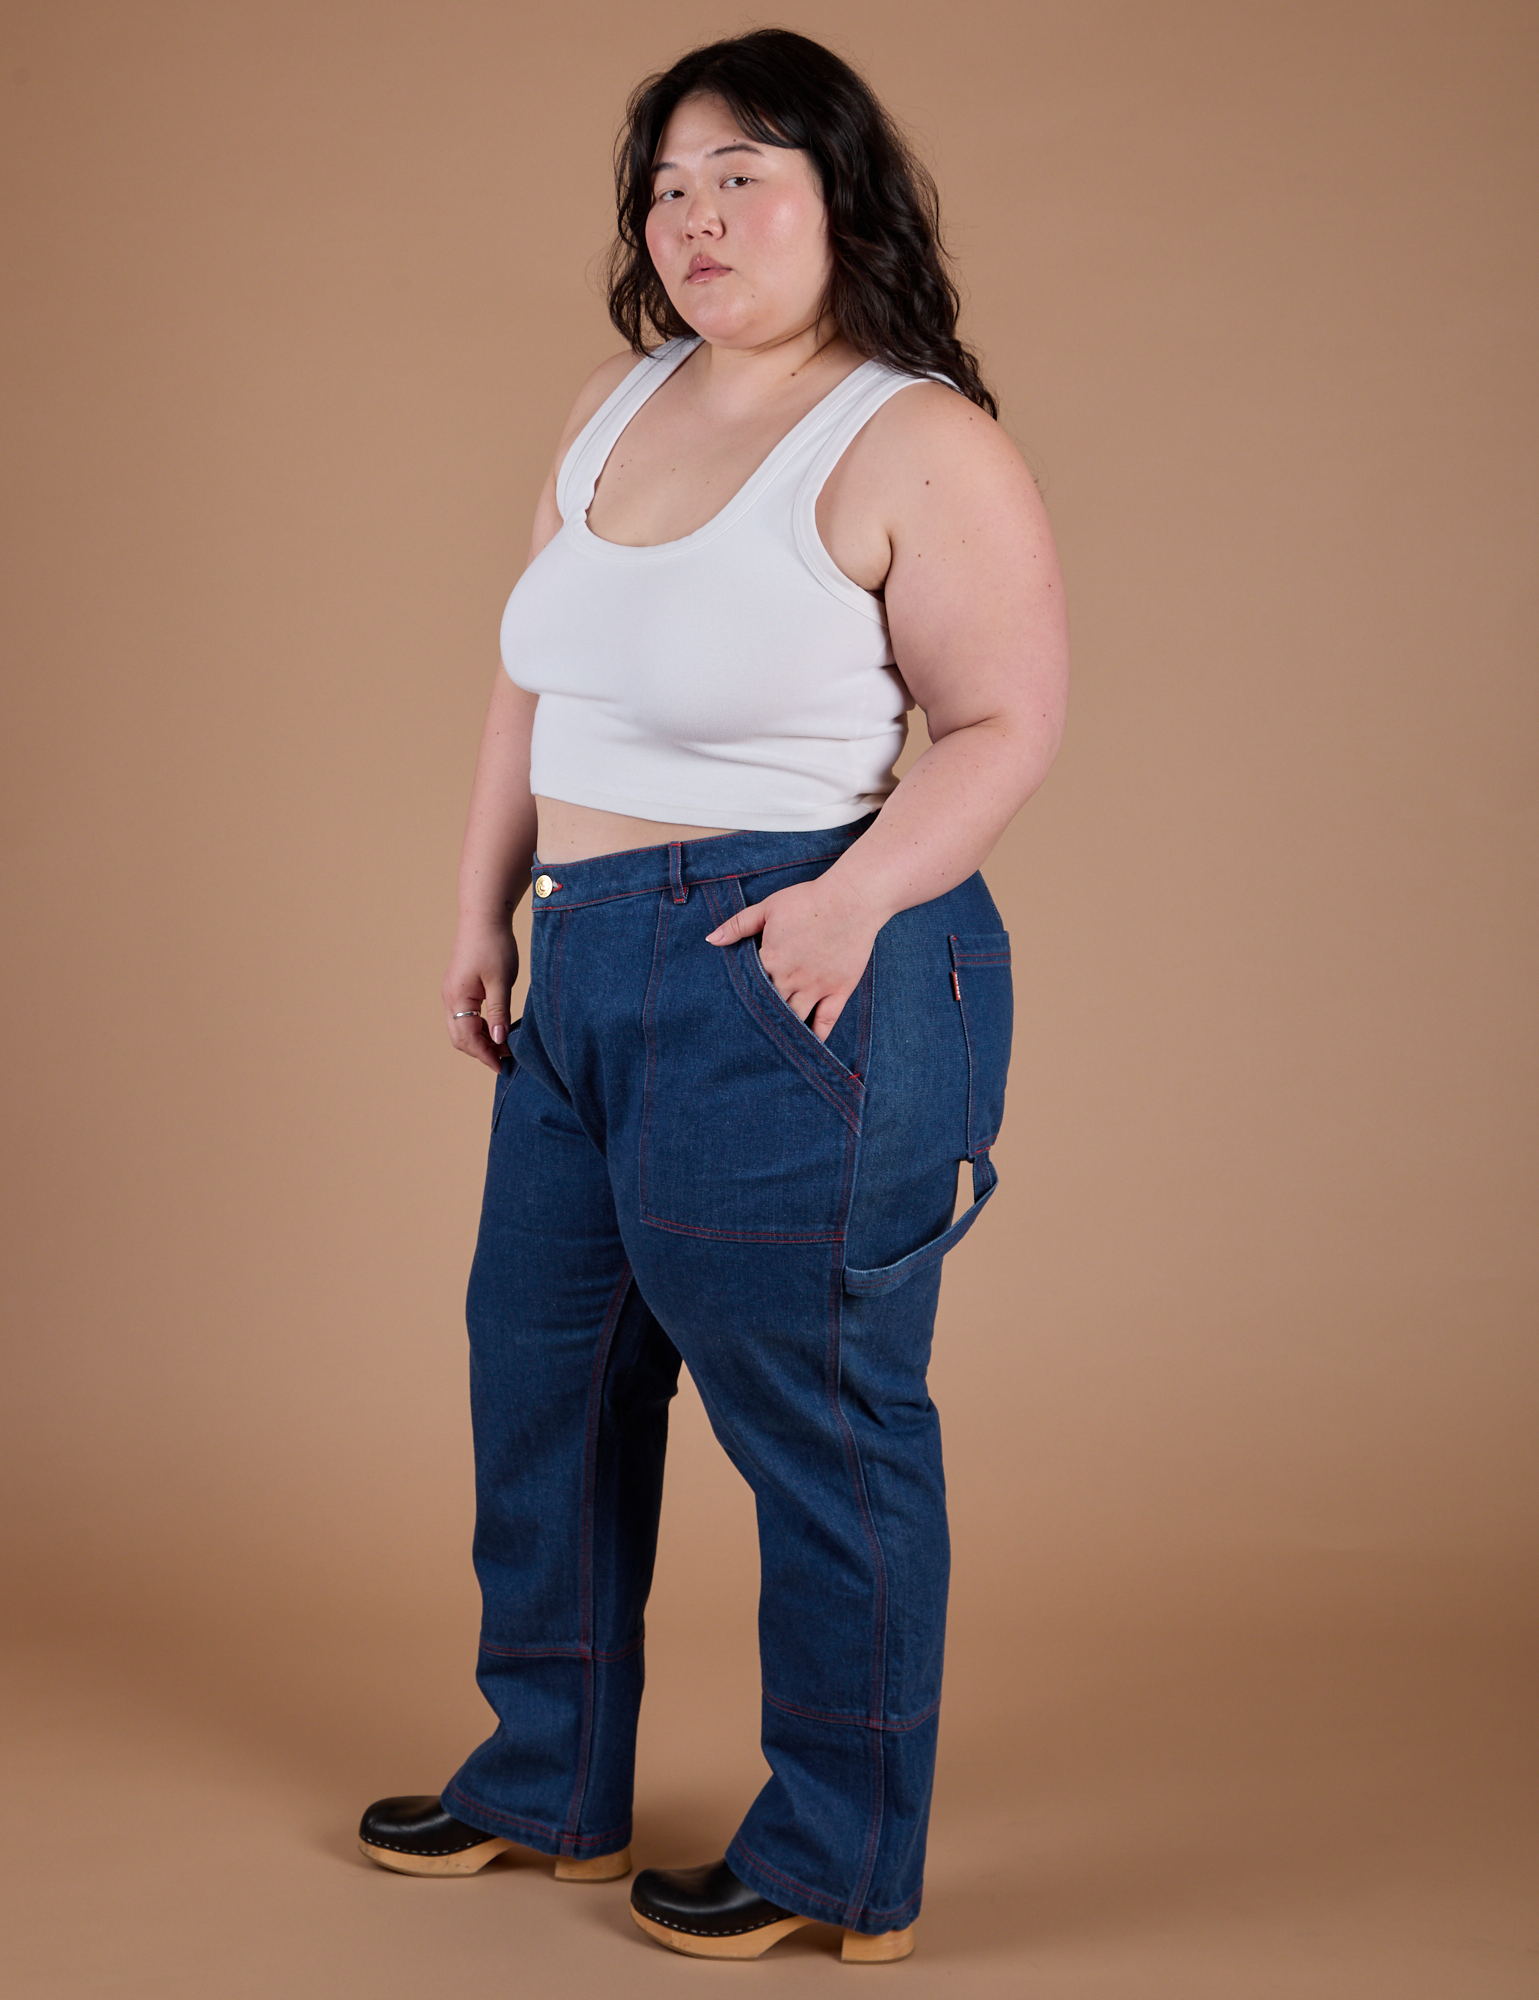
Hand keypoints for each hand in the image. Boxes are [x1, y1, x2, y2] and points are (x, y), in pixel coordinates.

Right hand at [442, 919, 518, 1071]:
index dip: (485, 1055)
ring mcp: (451, 992)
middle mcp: (449, 998)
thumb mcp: (501, 982)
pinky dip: (478, 1027)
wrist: (483, 918)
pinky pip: (464, 1016)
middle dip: (481, 1051)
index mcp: (457, 998)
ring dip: (480, 1040)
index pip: (467, 1038)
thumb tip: (498, 1040)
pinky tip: (497, 1027)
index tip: (502, 1066)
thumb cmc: (494, 946)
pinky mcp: (458, 987)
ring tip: (504, 1045)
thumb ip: (499, 1012)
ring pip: (461, 1028)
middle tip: (505, 1058)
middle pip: (460, 1038)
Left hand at [705, 873, 881, 1042]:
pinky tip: (807, 1045)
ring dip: (783, 1028)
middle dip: (759, 1016)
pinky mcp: (839, 990)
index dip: (743, 995)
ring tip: (772, 1041)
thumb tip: (711, 939)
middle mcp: (791, 979)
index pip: (750, 986)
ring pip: (794, 1017)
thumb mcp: (768, 907)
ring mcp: (816, 987)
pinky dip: (816, 1036)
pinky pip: (826, 1021)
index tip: (734, 1006)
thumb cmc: (808, 900)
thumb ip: (738, 925)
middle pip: (769, 1006)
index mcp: (771, 959)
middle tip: (747, 1032)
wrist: (851, 900)